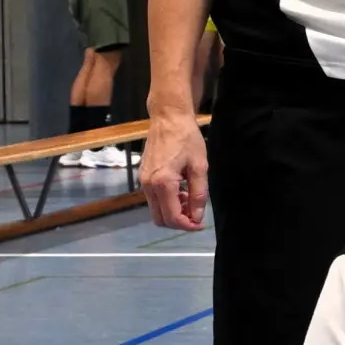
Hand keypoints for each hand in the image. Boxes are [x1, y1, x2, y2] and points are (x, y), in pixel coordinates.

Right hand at [141, 111, 208, 231]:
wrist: (168, 119)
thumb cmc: (187, 139)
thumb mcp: (200, 167)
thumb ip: (199, 194)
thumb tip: (197, 216)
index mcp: (163, 183)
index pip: (173, 217)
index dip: (188, 225)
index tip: (201, 224)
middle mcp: (148, 185)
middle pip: (160, 219)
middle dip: (179, 222)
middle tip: (196, 214)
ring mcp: (143, 181)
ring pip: (156, 210)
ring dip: (173, 211)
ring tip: (190, 198)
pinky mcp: (142, 176)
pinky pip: (153, 199)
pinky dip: (167, 202)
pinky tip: (180, 190)